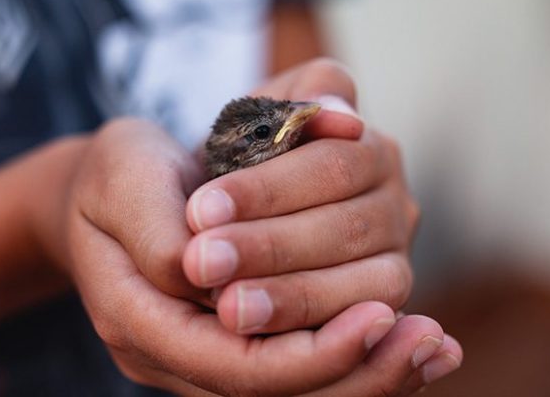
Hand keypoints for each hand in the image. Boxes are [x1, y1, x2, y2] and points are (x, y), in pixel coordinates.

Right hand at [57, 118, 460, 395]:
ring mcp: (210, 340)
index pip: (233, 365)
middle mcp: (176, 348)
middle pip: (274, 388)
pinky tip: (417, 337)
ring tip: (437, 348)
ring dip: (369, 370)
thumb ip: (163, 216)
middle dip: (352, 367)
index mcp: (136, 315)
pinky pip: (302, 353)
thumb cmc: (117, 175)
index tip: (380, 319)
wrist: (112, 187)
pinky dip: (359, 353)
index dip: (311, 351)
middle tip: (429, 342)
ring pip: (296, 385)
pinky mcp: (241, 325)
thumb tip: (213, 255)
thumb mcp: (122, 173)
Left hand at [183, 58, 417, 333]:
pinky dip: (318, 333)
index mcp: (367, 146)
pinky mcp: (381, 301)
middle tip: (202, 263)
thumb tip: (343, 118)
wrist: (235, 205)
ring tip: (229, 309)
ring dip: (293, 298)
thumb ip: (293, 104)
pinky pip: (360, 325)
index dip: (267, 191)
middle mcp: (394, 202)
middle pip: (347, 228)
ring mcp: (396, 255)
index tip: (200, 211)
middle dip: (271, 247)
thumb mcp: (253, 115)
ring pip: (365, 285)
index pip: (330, 166)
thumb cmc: (241, 157)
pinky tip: (262, 337)